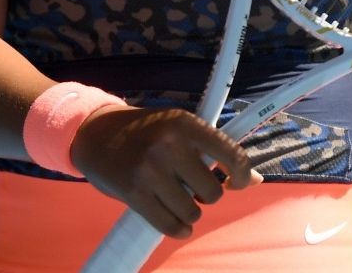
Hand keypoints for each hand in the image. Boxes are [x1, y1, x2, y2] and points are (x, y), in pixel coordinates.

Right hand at [70, 106, 263, 237]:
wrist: (95, 133)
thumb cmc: (144, 132)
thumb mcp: (179, 127)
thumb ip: (214, 150)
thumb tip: (256, 179)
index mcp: (186, 123)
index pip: (231, 155)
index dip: (242, 176)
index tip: (238, 183)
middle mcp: (169, 143)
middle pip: (213, 191)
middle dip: (206, 195)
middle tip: (191, 187)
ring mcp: (150, 169)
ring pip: (193, 211)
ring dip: (190, 212)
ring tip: (178, 200)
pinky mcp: (133, 192)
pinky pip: (169, 225)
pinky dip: (178, 228)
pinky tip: (177, 223)